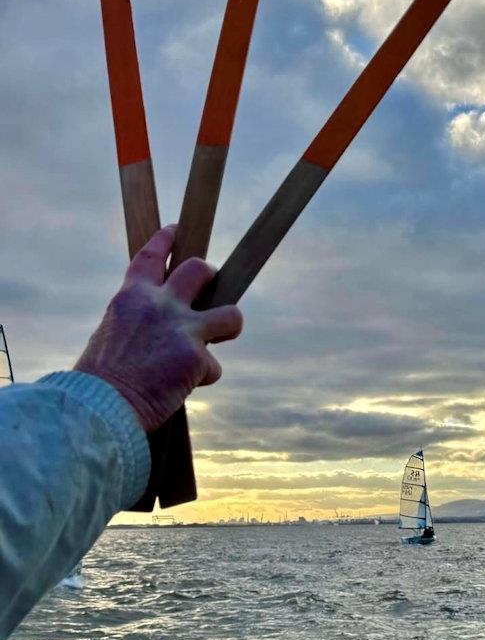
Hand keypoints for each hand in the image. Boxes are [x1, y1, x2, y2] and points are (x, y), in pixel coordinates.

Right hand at [75, 226, 242, 431]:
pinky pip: (213, 368)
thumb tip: (158, 329)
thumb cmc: (99, 380)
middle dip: (210, 275)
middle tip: (211, 285)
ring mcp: (182, 329)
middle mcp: (160, 306)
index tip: (176, 230)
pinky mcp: (198, 358)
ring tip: (215, 339)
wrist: (98, 409)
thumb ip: (138, 322)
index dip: (166, 241)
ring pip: (231, 314)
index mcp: (131, 298)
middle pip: (200, 270)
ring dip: (229, 325)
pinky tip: (181, 388)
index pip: (151, 258)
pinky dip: (201, 379)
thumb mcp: (111, 335)